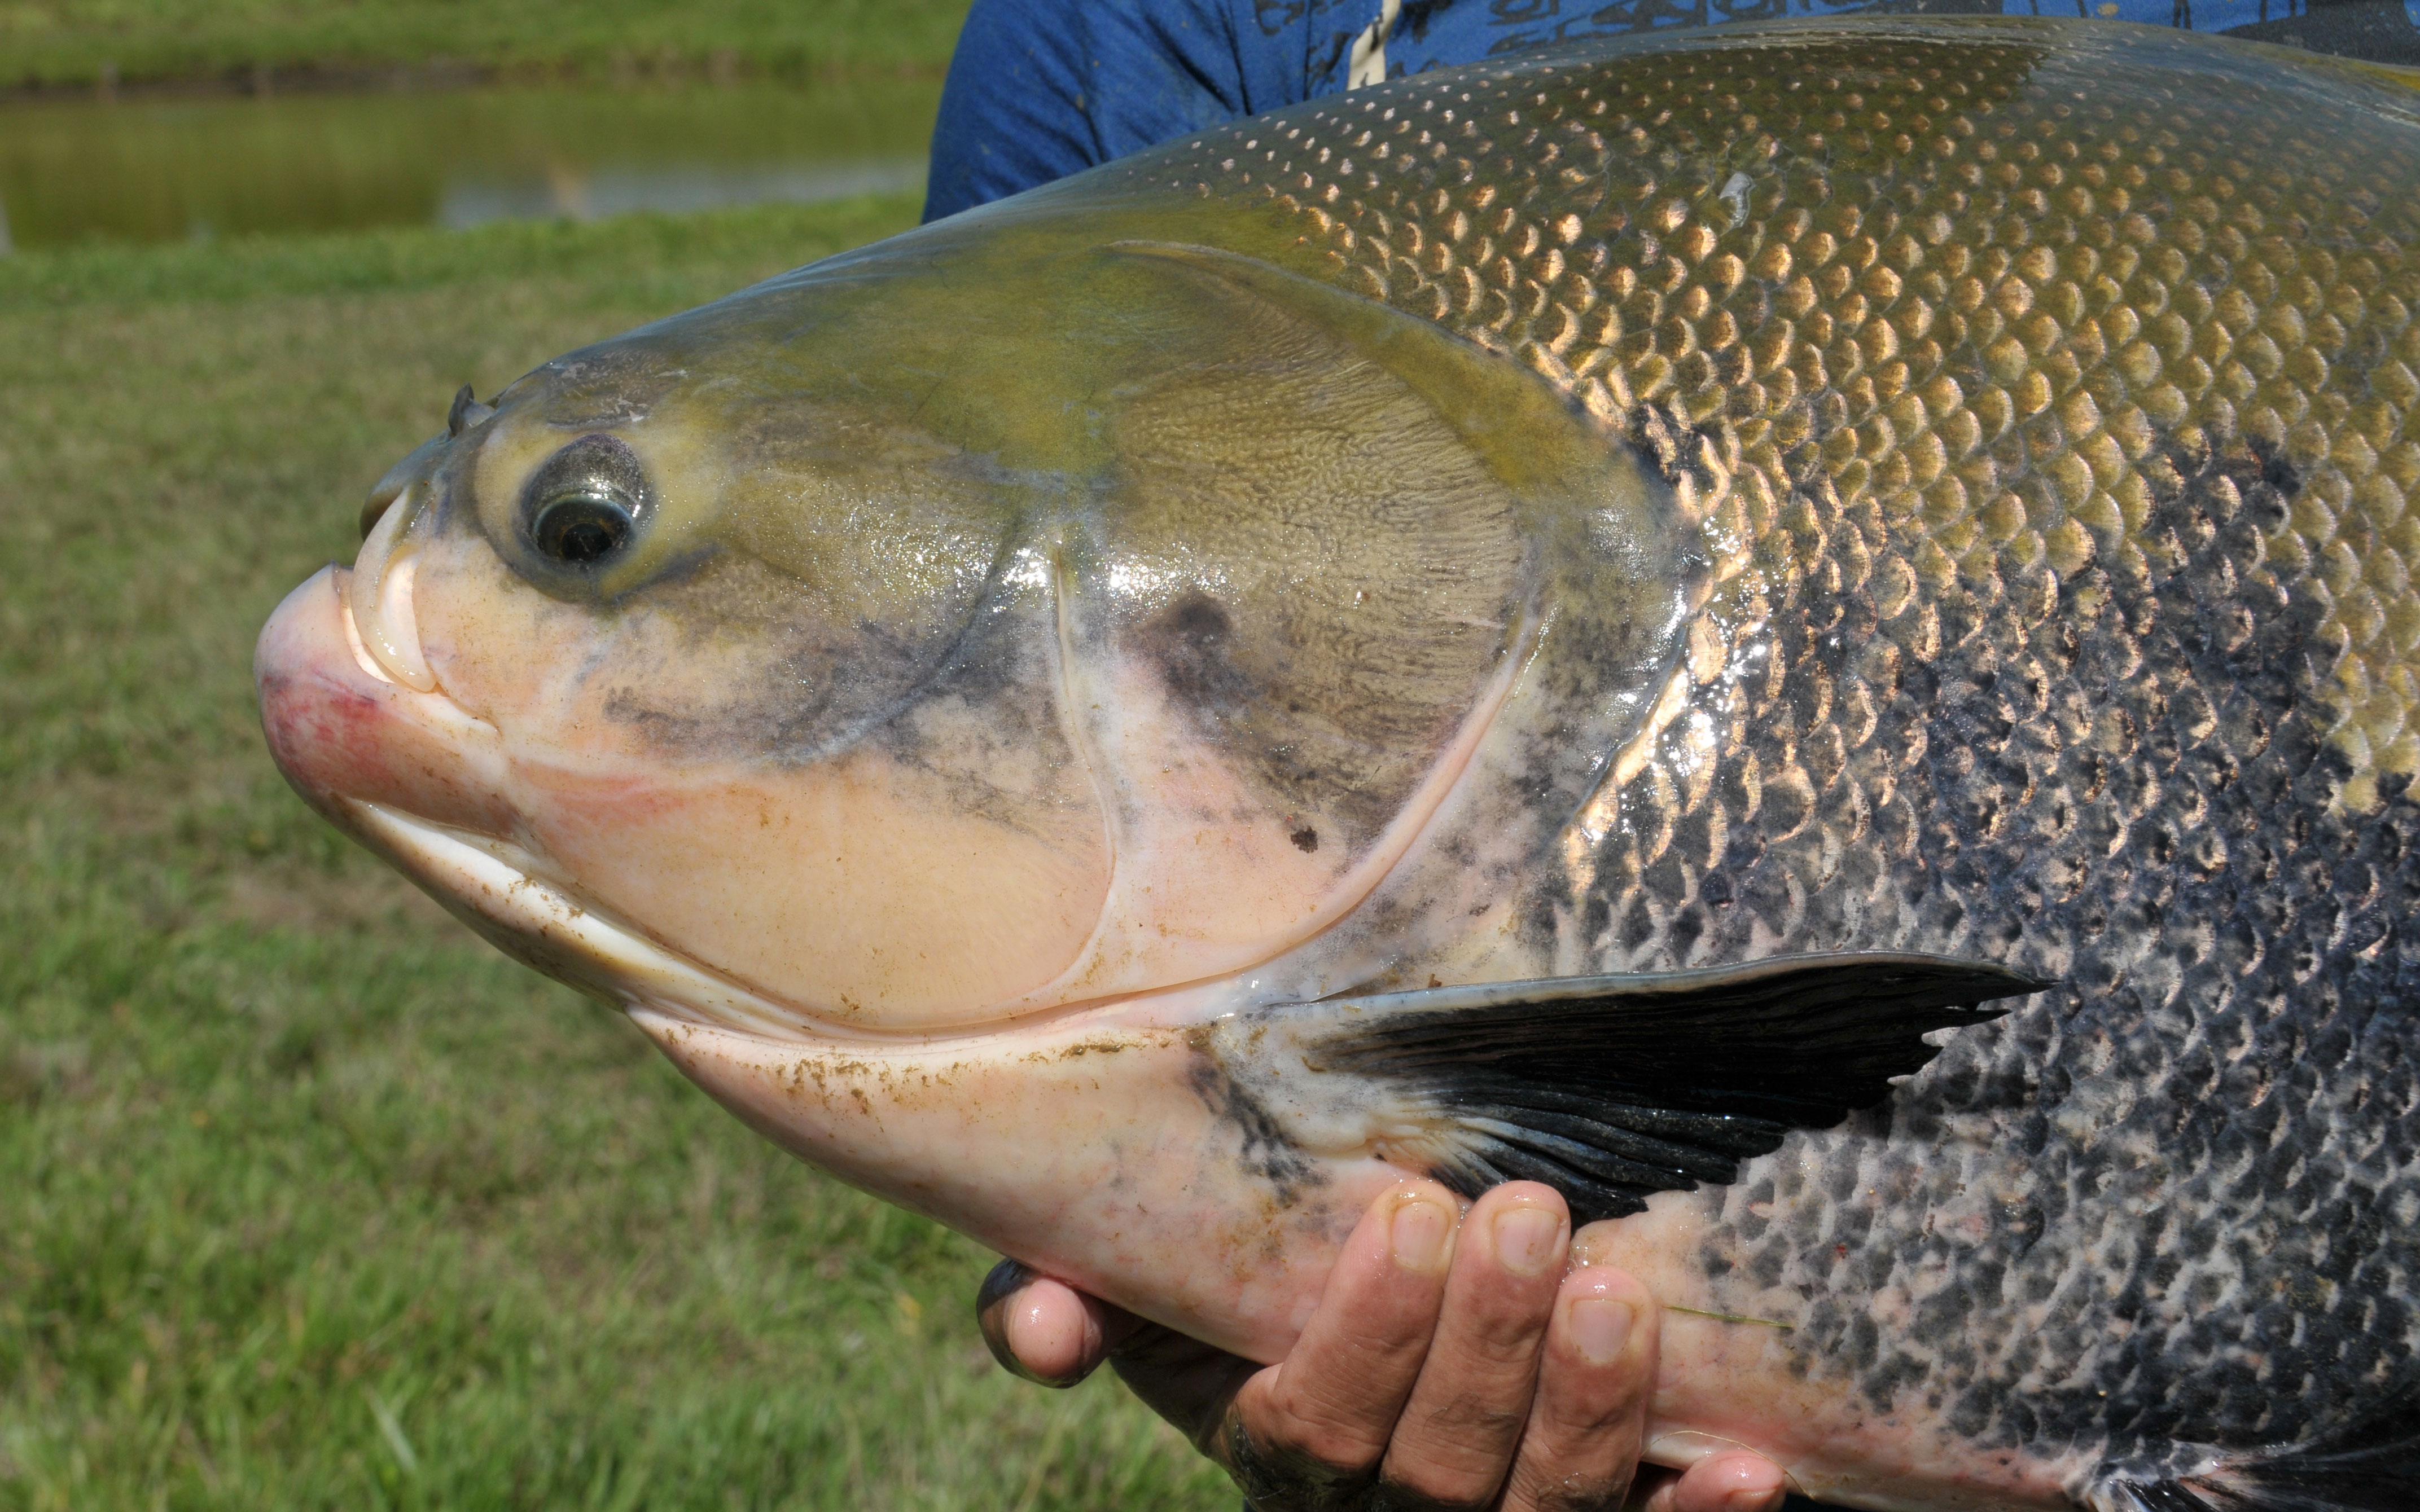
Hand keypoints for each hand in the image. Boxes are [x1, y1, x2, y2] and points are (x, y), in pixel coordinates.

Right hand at [977, 1180, 1790, 1511]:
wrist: (1371, 1360)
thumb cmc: (1249, 1295)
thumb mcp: (1158, 1298)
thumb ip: (1081, 1296)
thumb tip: (1036, 1322)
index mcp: (1277, 1450)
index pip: (1308, 1430)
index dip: (1360, 1340)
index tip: (1407, 1213)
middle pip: (1431, 1473)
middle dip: (1481, 1349)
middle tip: (1524, 1215)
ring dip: (1589, 1414)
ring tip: (1623, 1296)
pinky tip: (1752, 1468)